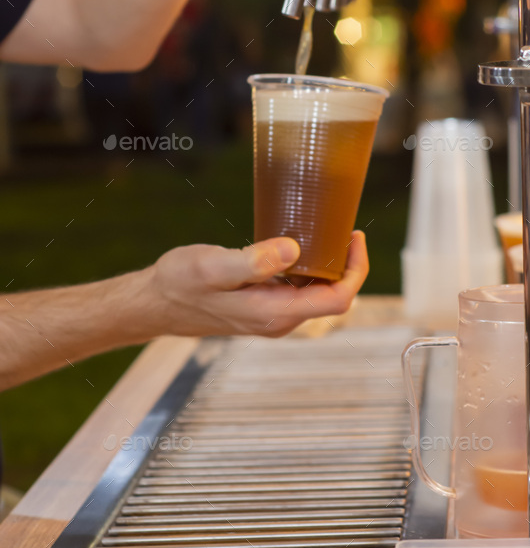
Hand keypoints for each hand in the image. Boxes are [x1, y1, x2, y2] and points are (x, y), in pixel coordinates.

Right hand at [149, 231, 368, 337]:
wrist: (156, 303)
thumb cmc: (179, 284)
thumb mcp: (213, 267)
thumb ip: (254, 261)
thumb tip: (295, 249)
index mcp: (275, 313)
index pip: (337, 300)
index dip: (355, 270)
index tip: (354, 237)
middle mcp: (280, 320)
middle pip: (333, 298)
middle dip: (346, 265)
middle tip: (344, 228)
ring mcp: (272, 316)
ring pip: (317, 294)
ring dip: (328, 266)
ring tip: (328, 232)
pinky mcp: (263, 307)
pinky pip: (298, 290)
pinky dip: (308, 269)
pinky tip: (300, 245)